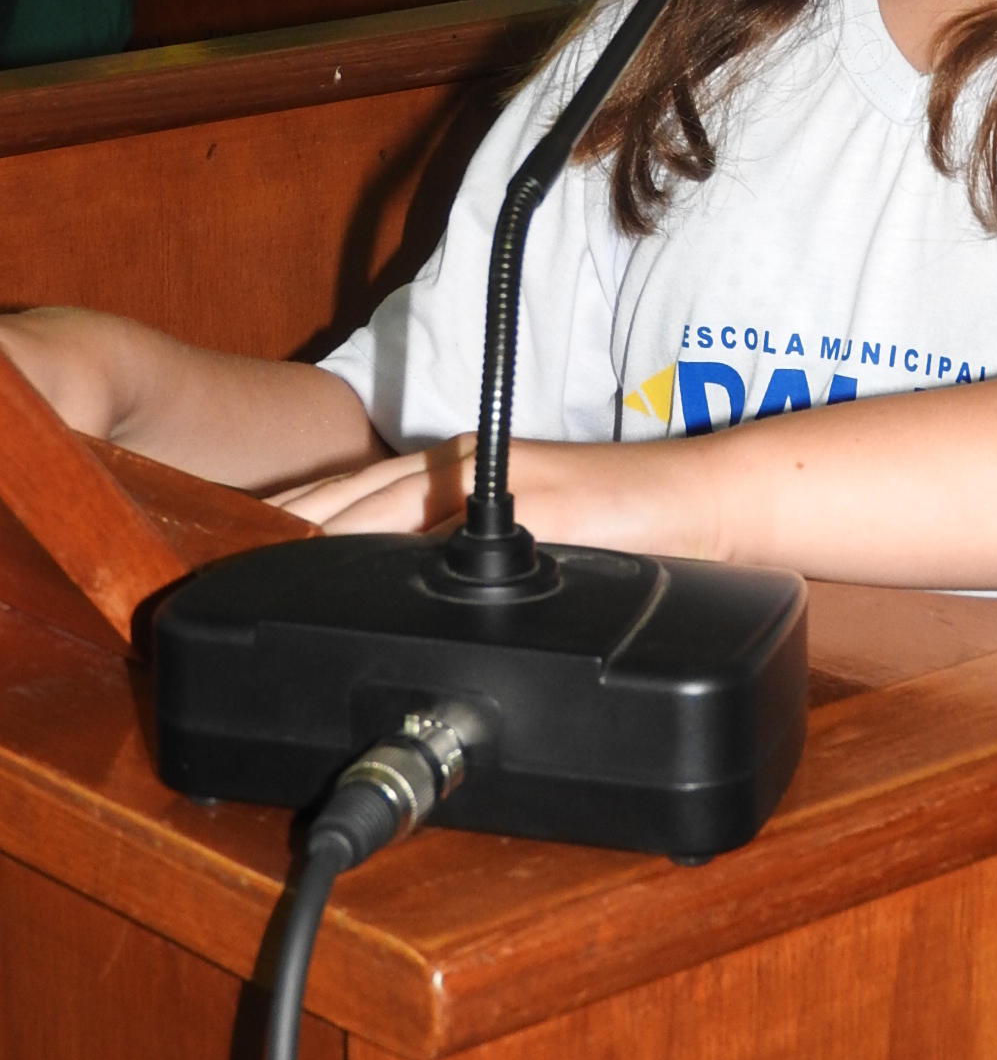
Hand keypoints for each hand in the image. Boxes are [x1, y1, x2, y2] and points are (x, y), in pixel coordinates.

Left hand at [278, 434, 726, 560]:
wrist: (705, 500)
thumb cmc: (625, 524)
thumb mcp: (528, 533)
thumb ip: (463, 550)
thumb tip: (400, 592)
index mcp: (462, 471)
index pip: (361, 492)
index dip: (300, 513)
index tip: (242, 539)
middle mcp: (471, 467)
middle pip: (359, 493)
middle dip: (292, 522)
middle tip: (228, 554)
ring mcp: (502, 483)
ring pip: (392, 503)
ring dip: (328, 532)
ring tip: (270, 559)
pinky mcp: (540, 504)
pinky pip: (459, 530)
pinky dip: (404, 549)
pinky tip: (367, 569)